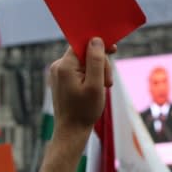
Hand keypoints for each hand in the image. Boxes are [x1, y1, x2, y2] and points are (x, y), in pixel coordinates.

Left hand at [37, 38, 114, 171]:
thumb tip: (96, 40)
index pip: (82, 44)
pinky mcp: (62, 80)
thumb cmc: (84, 110)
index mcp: (64, 66)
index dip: (98, 44)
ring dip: (97, 72)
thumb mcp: (95, 85)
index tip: (113, 49)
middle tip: (108, 82)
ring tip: (103, 88)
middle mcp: (58, 67)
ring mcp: (59, 74)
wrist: (71, 131)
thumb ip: (96, 61)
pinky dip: (91, 77)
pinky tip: (95, 89)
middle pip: (85, 53)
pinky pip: (80, 70)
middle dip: (100, 64)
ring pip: (84, 62)